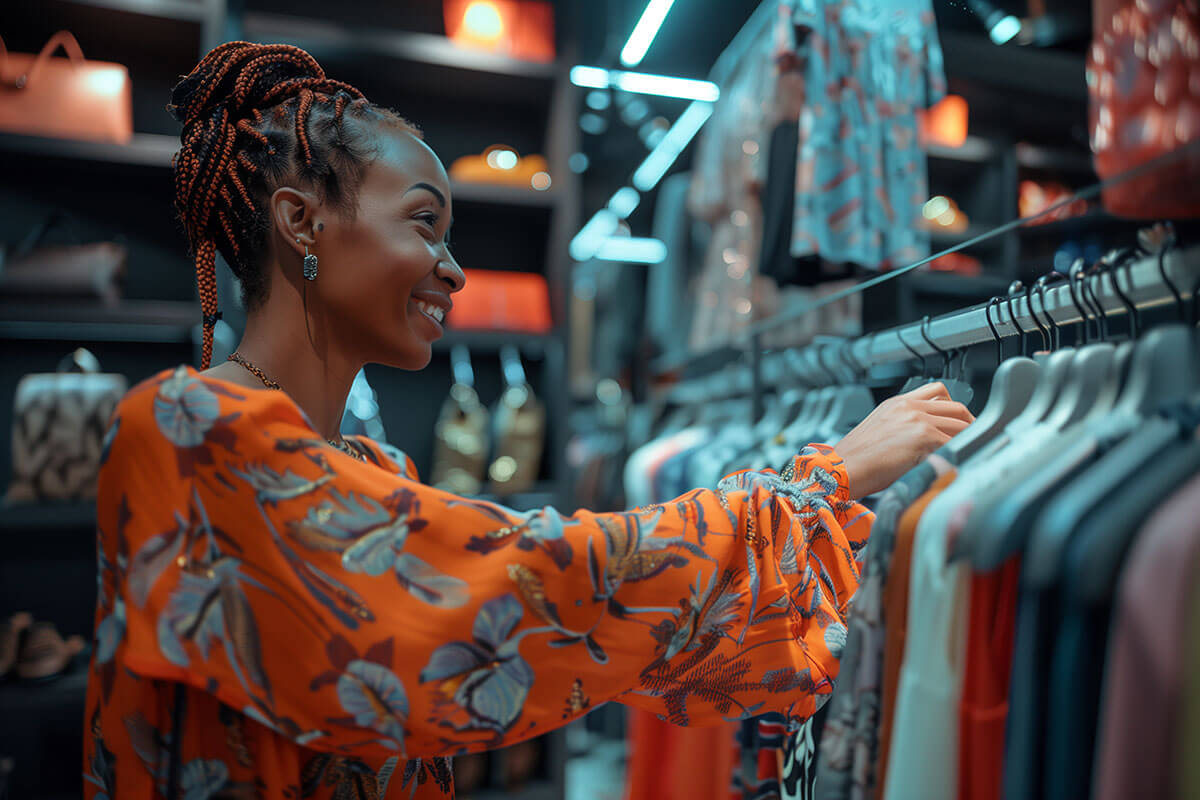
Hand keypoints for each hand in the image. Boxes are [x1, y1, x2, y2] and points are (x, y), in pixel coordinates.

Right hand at [833, 382, 973, 500]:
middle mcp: (909, 406)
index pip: (939, 392)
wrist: (840, 470)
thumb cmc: (854, 461)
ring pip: (961, 425)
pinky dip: (960, 455)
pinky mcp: (924, 436)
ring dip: (968, 441)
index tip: (961, 423)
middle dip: (969, 424)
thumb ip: (903, 428)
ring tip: (968, 455)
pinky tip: (958, 464)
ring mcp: (918, 419)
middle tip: (973, 441)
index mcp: (897, 403)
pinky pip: (955, 444)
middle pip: (956, 407)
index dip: (954, 408)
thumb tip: (927, 443)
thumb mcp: (879, 432)